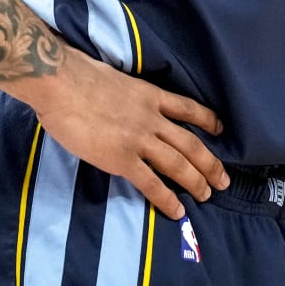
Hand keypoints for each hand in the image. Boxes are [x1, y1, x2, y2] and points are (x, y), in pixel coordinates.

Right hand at [33, 55, 229, 219]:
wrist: (61, 83)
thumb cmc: (79, 75)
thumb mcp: (116, 78)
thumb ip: (126, 95)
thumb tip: (120, 101)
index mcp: (150, 95)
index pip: (188, 109)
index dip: (208, 120)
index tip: (220, 129)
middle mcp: (152, 118)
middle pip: (191, 143)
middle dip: (210, 163)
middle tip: (223, 180)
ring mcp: (139, 139)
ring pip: (178, 164)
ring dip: (196, 181)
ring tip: (208, 195)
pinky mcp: (121, 159)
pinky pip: (151, 183)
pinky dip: (166, 198)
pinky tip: (177, 210)